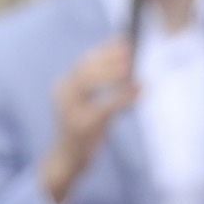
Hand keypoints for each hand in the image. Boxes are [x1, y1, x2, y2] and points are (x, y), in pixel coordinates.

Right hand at [42, 36, 132, 199]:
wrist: (67, 162)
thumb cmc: (83, 131)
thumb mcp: (89, 103)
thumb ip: (103, 84)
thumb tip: (128, 60)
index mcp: (64, 87)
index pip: (84, 62)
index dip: (105, 51)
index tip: (126, 42)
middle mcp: (63, 95)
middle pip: (85, 69)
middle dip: (109, 60)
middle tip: (131, 54)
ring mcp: (70, 111)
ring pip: (91, 84)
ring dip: (114, 75)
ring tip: (134, 71)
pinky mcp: (82, 127)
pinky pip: (105, 106)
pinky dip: (124, 97)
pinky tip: (140, 93)